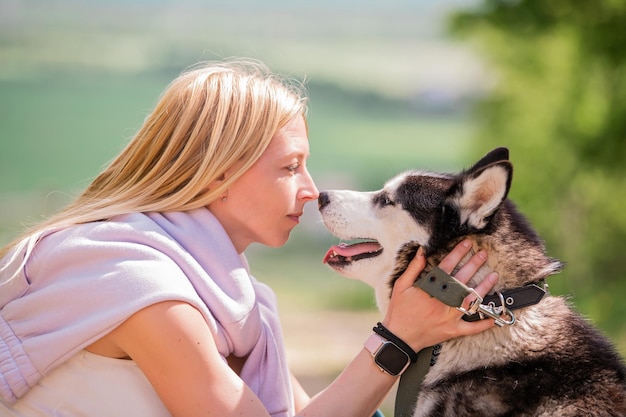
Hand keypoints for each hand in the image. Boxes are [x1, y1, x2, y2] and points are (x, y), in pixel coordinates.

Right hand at [382, 240, 497, 350]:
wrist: (399, 338)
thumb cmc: (399, 310)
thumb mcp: (401, 286)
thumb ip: (413, 268)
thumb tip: (422, 251)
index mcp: (431, 289)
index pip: (448, 266)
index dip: (458, 253)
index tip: (468, 243)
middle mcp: (443, 301)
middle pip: (462, 279)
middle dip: (474, 264)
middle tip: (483, 254)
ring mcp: (450, 316)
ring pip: (472, 300)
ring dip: (484, 287)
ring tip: (493, 275)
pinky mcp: (453, 330)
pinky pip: (473, 328)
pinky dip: (485, 323)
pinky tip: (498, 316)